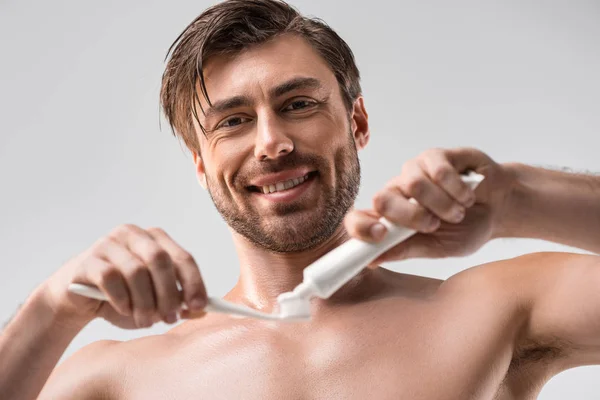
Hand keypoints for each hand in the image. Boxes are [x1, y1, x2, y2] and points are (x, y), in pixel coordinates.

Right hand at [43, 225, 207, 328]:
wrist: (77, 300)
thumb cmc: (122, 297)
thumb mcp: (154, 303)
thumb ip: (177, 304)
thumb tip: (200, 310)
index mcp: (156, 239)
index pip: (183, 258)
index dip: (193, 283)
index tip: (199, 306)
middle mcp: (134, 235)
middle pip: (160, 260)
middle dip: (169, 293)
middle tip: (170, 319)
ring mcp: (110, 244)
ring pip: (136, 271)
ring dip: (145, 302)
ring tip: (146, 321)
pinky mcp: (89, 259)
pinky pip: (110, 278)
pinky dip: (121, 298)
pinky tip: (124, 310)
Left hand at [344, 147, 513, 263]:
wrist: (501, 209)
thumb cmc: (467, 229)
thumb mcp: (437, 247)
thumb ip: (405, 250)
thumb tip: (371, 260)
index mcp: (391, 219)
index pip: (357, 219)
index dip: (361, 227)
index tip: (381, 235)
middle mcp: (397, 192)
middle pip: (382, 198)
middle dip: (412, 217)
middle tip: (435, 224)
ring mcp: (414, 171)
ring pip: (414, 184)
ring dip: (442, 204)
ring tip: (458, 210)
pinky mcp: (435, 156)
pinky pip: (438, 170)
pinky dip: (457, 189)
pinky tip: (468, 194)